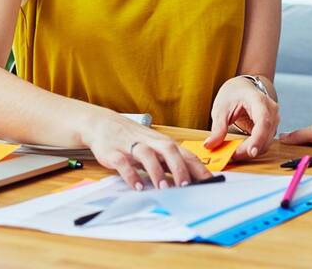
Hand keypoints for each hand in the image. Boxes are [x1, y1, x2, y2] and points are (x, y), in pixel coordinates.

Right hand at [81, 109, 211, 189]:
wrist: (102, 124)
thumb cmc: (133, 138)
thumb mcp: (154, 147)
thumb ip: (170, 162)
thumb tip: (192, 181)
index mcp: (163, 143)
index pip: (185, 154)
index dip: (197, 167)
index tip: (209, 182)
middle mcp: (150, 142)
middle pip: (169, 150)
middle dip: (179, 168)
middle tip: (186, 186)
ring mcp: (132, 147)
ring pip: (147, 155)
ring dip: (156, 171)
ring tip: (163, 188)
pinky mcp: (114, 153)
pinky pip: (123, 163)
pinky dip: (131, 175)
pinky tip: (137, 187)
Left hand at [204, 76, 278, 159]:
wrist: (242, 88)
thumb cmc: (234, 94)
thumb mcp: (221, 108)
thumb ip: (218, 127)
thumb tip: (210, 145)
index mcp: (259, 100)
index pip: (263, 121)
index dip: (258, 138)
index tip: (251, 152)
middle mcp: (271, 110)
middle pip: (265, 135)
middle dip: (249, 148)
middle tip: (232, 156)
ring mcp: (273, 120)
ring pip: (266, 142)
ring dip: (250, 151)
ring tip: (233, 153)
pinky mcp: (270, 128)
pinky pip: (264, 142)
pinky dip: (253, 148)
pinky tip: (240, 150)